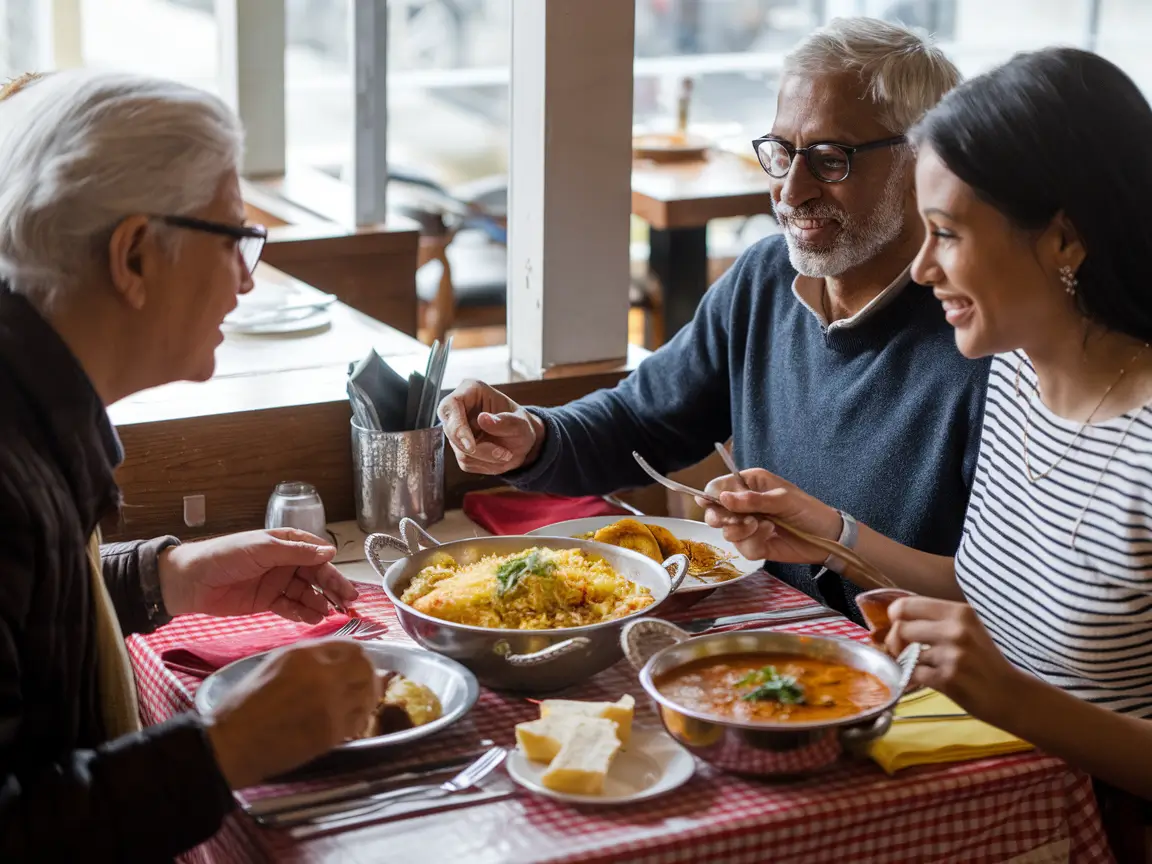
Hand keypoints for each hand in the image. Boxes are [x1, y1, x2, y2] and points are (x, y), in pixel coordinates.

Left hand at [159, 529, 358, 623]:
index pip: (316, 553)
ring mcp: (276, 583)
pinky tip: (312, 619)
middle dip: (333, 588)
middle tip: (349, 601)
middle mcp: (284, 562)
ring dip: (320, 603)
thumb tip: (329, 553)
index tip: (344, 580)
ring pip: (307, 593)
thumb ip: (296, 552)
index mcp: (284, 543)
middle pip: (316, 575)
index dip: (331, 566)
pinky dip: (303, 613)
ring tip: (330, 613)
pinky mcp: (267, 602)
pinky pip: (291, 608)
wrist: (189, 582)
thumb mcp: (262, 548)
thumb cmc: (224, 556)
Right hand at [204, 639, 379, 787]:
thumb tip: (336, 661)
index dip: (357, 656)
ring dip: (367, 698)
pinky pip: (359, 720)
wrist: (233, 743)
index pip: (350, 647)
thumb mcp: (274, 665)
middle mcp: (323, 674)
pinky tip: (350, 723)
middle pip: (364, 667)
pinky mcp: (332, 730)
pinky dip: (359, 720)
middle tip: (365, 685)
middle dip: (368, 675)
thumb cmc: (246, 705)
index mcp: (305, 654)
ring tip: (359, 704)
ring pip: (367, 694)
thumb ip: (308, 659)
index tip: (357, 665)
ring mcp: (330, 703)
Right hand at [437, 379, 545, 473]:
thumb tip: (482, 419)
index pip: (451, 405)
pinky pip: (466, 462)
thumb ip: (505, 421)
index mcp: (471, 391)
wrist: (521, 442)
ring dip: (486, 458)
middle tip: (502, 454)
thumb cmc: (520, 425)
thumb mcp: (521, 423)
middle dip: (477, 449)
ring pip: (460, 451)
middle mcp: (458, 409)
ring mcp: (457, 430)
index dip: (457, 426)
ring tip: (507, 454)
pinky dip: (485, 464)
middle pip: (451, 431)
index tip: (471, 446)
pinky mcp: (459, 448)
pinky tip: (497, 457)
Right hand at [697, 468, 842, 563]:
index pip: (717, 487)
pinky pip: (742, 548)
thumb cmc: (808, 509)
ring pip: (727, 532)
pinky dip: (754, 543)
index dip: (711, 496)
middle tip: (736, 521)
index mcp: (748, 484)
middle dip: (722, 518)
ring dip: (742, 531)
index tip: (715, 505)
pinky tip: (769, 535)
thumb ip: (753, 500)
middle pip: (714, 512)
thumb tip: (722, 498)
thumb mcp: (783, 499)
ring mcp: (747, 527)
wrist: (827, 537)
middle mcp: (743, 505)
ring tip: (763, 526)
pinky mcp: (753, 545)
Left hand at [885, 597, 1022, 724]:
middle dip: (895, 641)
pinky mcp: (947, 679)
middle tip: (901, 650)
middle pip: (900, 628)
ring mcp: (952, 655)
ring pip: (904, 652)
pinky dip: (910, 678)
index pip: (906, 605)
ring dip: (905, 661)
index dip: (895, 616)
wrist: (1011, 694)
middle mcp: (956, 630)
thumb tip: (896, 614)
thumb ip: (938, 619)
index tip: (897, 624)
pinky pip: (912, 674)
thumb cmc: (984, 660)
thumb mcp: (968, 628)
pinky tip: (919, 679)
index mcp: (959, 612)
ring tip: (917, 665)